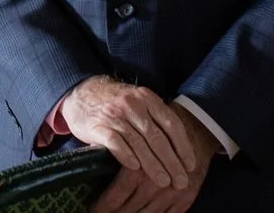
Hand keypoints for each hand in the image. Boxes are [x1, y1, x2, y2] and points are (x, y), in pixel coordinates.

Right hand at [90, 102, 218, 212]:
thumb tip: (180, 146)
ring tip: (164, 181)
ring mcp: (115, 114)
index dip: (183, 145)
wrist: (83, 91)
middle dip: (171, 161)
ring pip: (139, 142)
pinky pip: (115, 142)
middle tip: (181, 181)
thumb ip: (155, 117)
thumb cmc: (116, 102)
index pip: (171, 123)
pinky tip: (135, 169)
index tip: (190, 165)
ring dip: (152, 164)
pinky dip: (126, 155)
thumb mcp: (138, 101)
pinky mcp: (98, 125)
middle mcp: (133, 104)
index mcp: (147, 97)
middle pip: (157, 136)